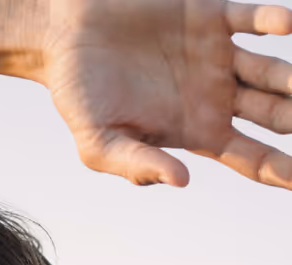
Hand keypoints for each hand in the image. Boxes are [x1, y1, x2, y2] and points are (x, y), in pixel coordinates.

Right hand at [38, 0, 291, 187]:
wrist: (63, 36)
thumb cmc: (79, 97)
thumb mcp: (99, 145)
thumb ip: (138, 165)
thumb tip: (181, 181)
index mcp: (195, 132)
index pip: (250, 156)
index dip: (280, 169)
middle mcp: (215, 95)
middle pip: (273, 115)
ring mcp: (217, 54)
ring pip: (272, 71)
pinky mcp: (210, 14)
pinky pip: (253, 17)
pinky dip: (273, 22)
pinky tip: (286, 28)